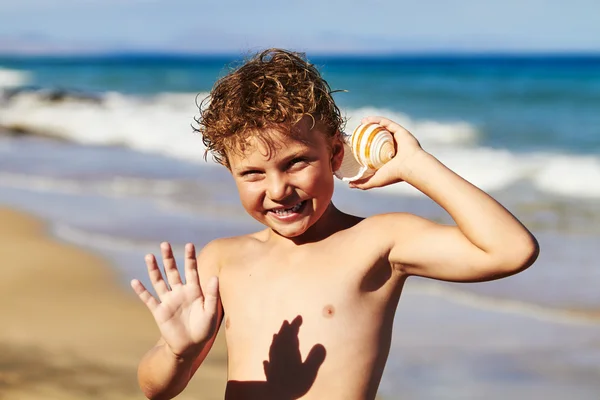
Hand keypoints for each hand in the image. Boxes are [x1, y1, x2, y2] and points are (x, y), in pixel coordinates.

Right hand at [130, 242, 218, 357]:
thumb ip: (212, 294)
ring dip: (154, 269)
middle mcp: (180, 293)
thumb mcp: (211, 311)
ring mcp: (168, 301)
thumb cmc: (204, 329)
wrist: (190, 347)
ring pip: (159, 281)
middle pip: (172, 271)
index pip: (191, 270)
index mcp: (194, 291)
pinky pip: (149, 299)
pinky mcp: (159, 312)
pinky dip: (141, 291)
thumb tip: (215, 277)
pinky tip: (135, 281)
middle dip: (168, 258)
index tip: (189, 244)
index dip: (190, 258)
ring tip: (149, 256)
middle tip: (164, 244)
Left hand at [349, 116, 424, 189]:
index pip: (375, 150)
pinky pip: (387, 123)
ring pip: (382, 128)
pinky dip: (377, 120)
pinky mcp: (400, 131)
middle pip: (379, 137)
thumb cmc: (393, 175)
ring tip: (361, 123)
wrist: (410, 167)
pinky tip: (367, 120)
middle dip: (368, 132)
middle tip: (357, 132)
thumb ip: (363, 184)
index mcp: (388, 158)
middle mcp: (393, 147)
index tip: (354, 144)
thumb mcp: (375, 181)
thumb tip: (350, 185)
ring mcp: (397, 138)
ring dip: (371, 123)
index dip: (365, 146)